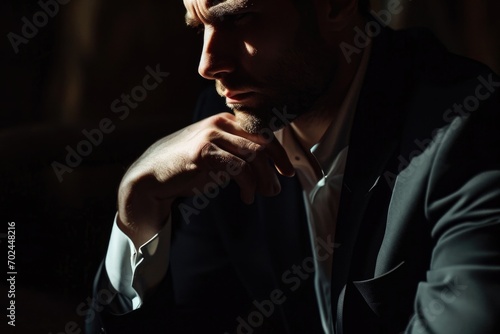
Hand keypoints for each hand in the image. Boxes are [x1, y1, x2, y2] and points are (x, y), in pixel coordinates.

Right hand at [117, 112, 294, 246]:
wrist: (151, 177)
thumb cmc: (185, 168)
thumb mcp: (216, 158)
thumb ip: (237, 157)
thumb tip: (266, 171)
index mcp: (226, 121)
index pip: (262, 133)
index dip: (279, 153)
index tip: (287, 172)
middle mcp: (221, 123)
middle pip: (262, 143)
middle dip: (273, 168)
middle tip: (274, 190)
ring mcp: (211, 134)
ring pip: (253, 155)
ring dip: (263, 179)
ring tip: (261, 195)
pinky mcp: (203, 151)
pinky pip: (238, 167)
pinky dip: (247, 184)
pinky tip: (246, 196)